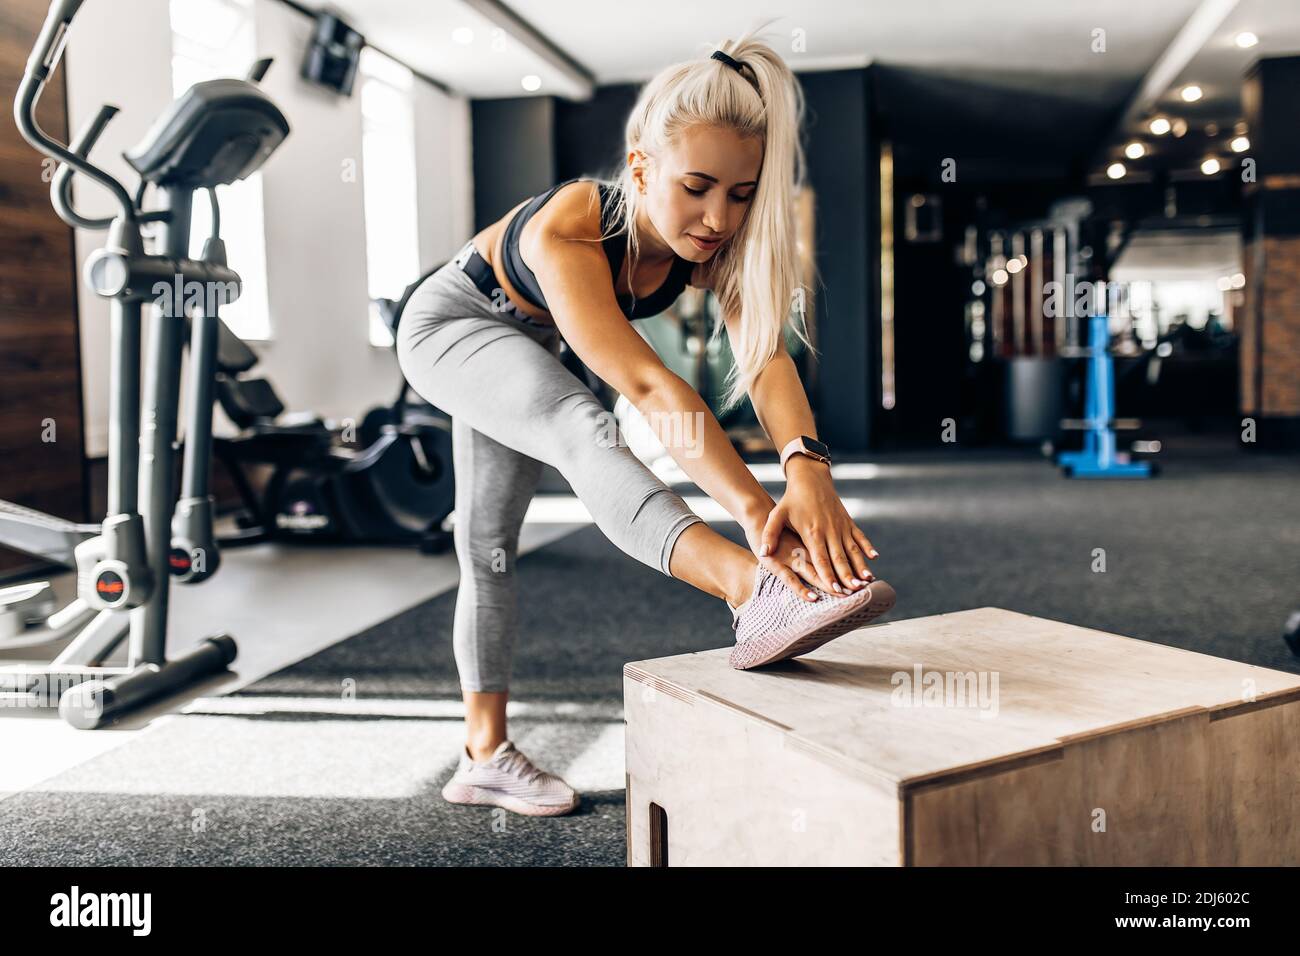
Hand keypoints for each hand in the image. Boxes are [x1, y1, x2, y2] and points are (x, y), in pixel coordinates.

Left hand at [758, 461, 878, 597]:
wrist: (810, 479)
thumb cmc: (791, 499)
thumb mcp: (777, 515)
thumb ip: (770, 534)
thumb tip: (763, 553)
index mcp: (812, 533)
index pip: (821, 559)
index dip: (828, 575)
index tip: (834, 590)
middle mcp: (829, 531)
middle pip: (839, 558)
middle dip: (847, 576)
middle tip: (855, 593)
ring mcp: (840, 526)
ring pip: (852, 550)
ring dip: (860, 566)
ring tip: (868, 581)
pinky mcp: (848, 521)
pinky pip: (860, 536)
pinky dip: (867, 547)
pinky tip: (874, 558)